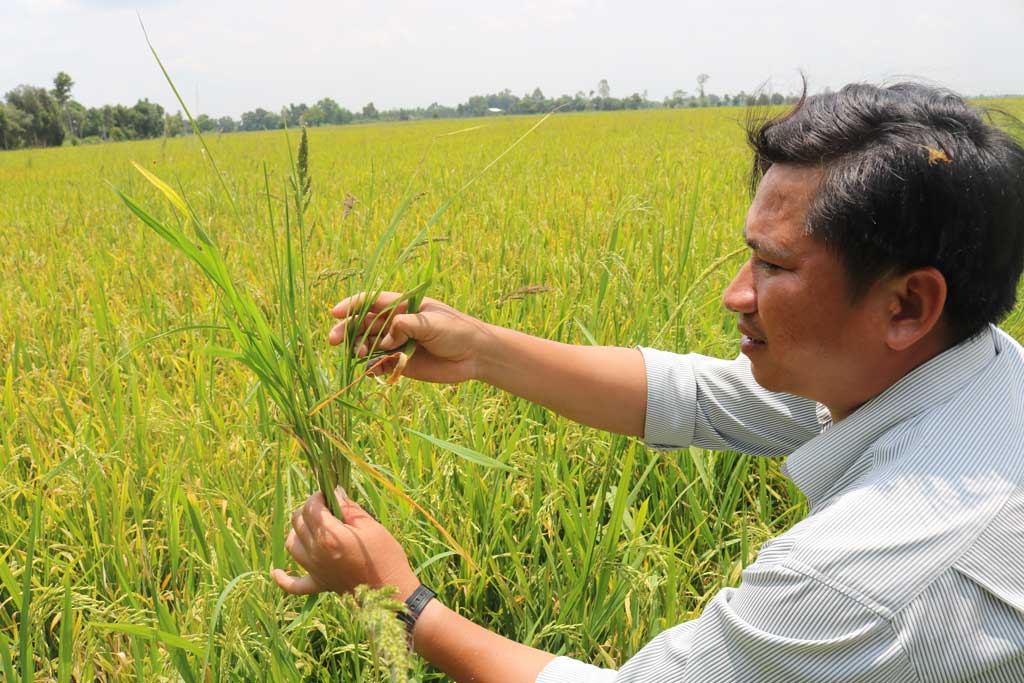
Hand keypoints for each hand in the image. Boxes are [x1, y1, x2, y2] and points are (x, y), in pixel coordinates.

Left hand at [271, 487, 419, 599]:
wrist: (390, 590)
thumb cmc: (385, 555)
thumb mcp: (371, 526)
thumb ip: (350, 508)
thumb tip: (336, 493)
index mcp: (329, 535)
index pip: (311, 507)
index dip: (318, 496)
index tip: (329, 493)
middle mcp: (316, 552)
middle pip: (298, 522)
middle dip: (308, 509)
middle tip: (324, 507)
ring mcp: (315, 569)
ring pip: (291, 545)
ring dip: (296, 531)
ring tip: (311, 526)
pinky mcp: (319, 584)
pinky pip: (293, 584)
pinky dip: (283, 579)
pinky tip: (276, 572)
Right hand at [329, 292, 490, 383]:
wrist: (475, 355)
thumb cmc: (457, 330)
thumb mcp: (432, 323)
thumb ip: (406, 327)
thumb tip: (385, 338)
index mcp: (403, 306)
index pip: (371, 302)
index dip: (351, 306)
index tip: (335, 313)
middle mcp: (396, 324)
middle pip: (363, 324)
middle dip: (347, 330)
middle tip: (333, 340)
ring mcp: (397, 344)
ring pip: (368, 345)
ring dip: (357, 349)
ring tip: (358, 354)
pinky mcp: (400, 363)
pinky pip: (378, 365)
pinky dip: (370, 368)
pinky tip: (368, 370)